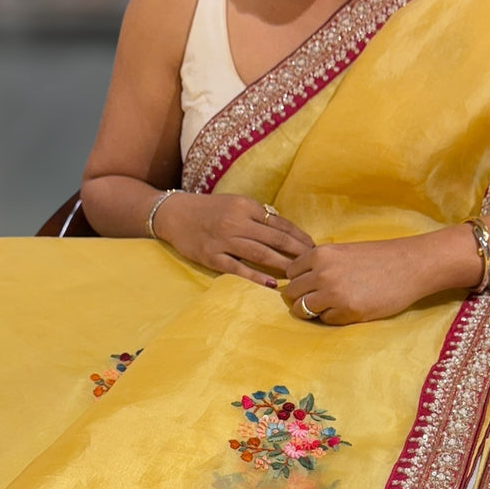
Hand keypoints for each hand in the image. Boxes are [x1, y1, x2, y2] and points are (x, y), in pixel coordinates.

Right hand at [156, 194, 312, 288]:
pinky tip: (271, 284)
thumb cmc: (209, 210)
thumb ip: (258, 216)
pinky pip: (238, 269)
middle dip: (298, 252)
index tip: (314, 246)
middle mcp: (237, 222)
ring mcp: (224, 240)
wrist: (175, 214)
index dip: (299, 236)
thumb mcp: (236, 204)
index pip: (280, 223)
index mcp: (246, 207)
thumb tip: (286, 231)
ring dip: (283, 264)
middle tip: (314, 263)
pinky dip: (255, 277)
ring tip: (299, 274)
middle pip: (275, 239)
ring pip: (261, 254)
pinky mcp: (212, 257)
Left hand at [284, 239, 433, 324]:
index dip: (299, 281)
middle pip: (292, 293)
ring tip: (329, 307)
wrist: (409, 266)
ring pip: (303, 310)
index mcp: (320, 254)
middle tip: (316, 300)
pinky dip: (332, 318)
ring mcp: (333, 294)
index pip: (291, 273)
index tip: (308, 285)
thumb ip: (321, 264)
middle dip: (301, 298)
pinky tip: (347, 309)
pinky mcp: (347, 311)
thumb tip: (301, 281)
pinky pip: (325, 320)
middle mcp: (322, 273)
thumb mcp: (343, 251)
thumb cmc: (379, 257)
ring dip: (312, 311)